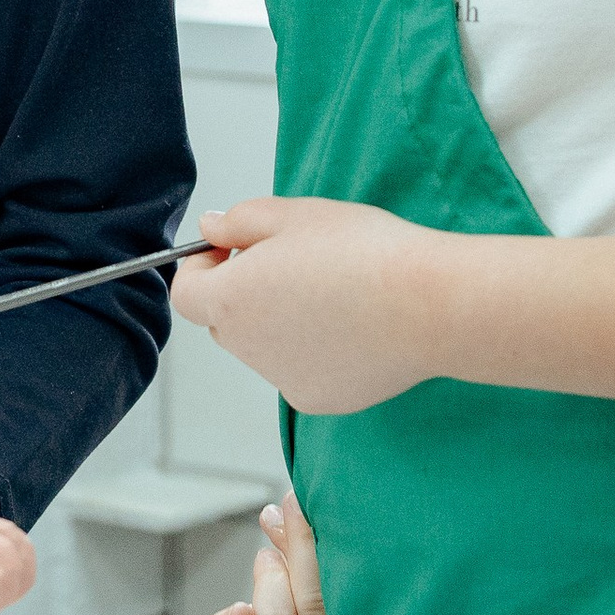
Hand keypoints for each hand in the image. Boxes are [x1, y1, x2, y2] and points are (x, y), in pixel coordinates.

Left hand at [170, 198, 449, 414]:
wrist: (429, 304)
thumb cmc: (364, 252)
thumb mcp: (293, 214)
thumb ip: (238, 222)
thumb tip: (209, 229)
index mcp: (232, 301)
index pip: (185, 294)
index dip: (202, 269)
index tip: (232, 251)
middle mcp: (248, 350)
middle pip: (224, 323)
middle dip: (243, 295)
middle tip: (292, 265)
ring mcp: (284, 381)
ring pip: (265, 348)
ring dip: (280, 323)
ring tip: (334, 294)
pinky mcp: (320, 399)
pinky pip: (301, 372)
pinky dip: (315, 352)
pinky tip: (353, 327)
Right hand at [199, 495, 344, 614]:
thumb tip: (243, 609)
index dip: (270, 580)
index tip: (263, 552)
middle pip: (316, 607)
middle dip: (302, 548)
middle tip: (290, 505)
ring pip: (343, 607)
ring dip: (326, 555)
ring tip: (308, 519)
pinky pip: (361, 611)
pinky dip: (347, 573)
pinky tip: (333, 546)